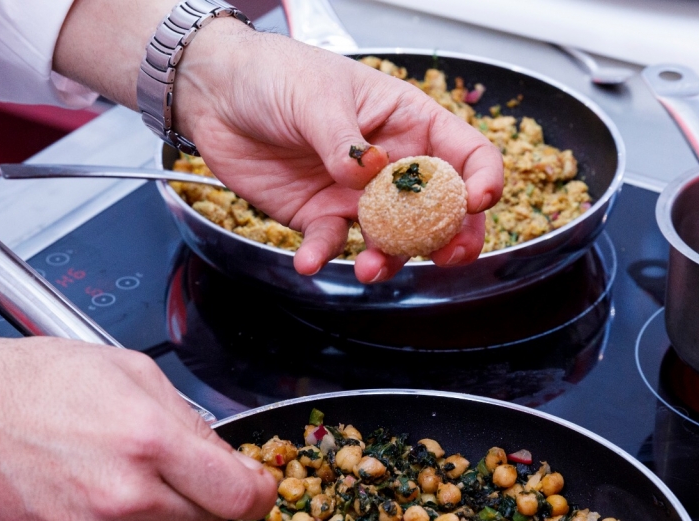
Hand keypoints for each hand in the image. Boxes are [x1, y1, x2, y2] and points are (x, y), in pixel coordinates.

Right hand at [0, 335, 277, 520]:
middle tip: (187, 468)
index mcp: (151, 440)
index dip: (259, 493)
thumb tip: (225, 457)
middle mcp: (127, 494)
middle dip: (211, 496)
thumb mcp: (133, 372)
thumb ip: (189, 419)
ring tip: (137, 473)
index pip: (238, 495)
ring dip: (171, 513)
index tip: (259, 487)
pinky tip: (103, 489)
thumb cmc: (40, 381)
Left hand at [173, 21, 503, 283]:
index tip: (480, 201)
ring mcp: (356, 193)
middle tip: (444, 256)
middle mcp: (390, 162)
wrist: (216, 94)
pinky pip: (330, 243)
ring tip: (368, 268)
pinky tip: (309, 261)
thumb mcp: (316, 95)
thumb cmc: (275, 74)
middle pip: (440, 208)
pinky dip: (322, 256)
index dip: (482, 178)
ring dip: (386, 257)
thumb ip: (344, 140)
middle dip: (449, 236)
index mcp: (406, 120)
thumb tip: (371, 172)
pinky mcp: (318, 215)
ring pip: (390, 237)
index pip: (465, 152)